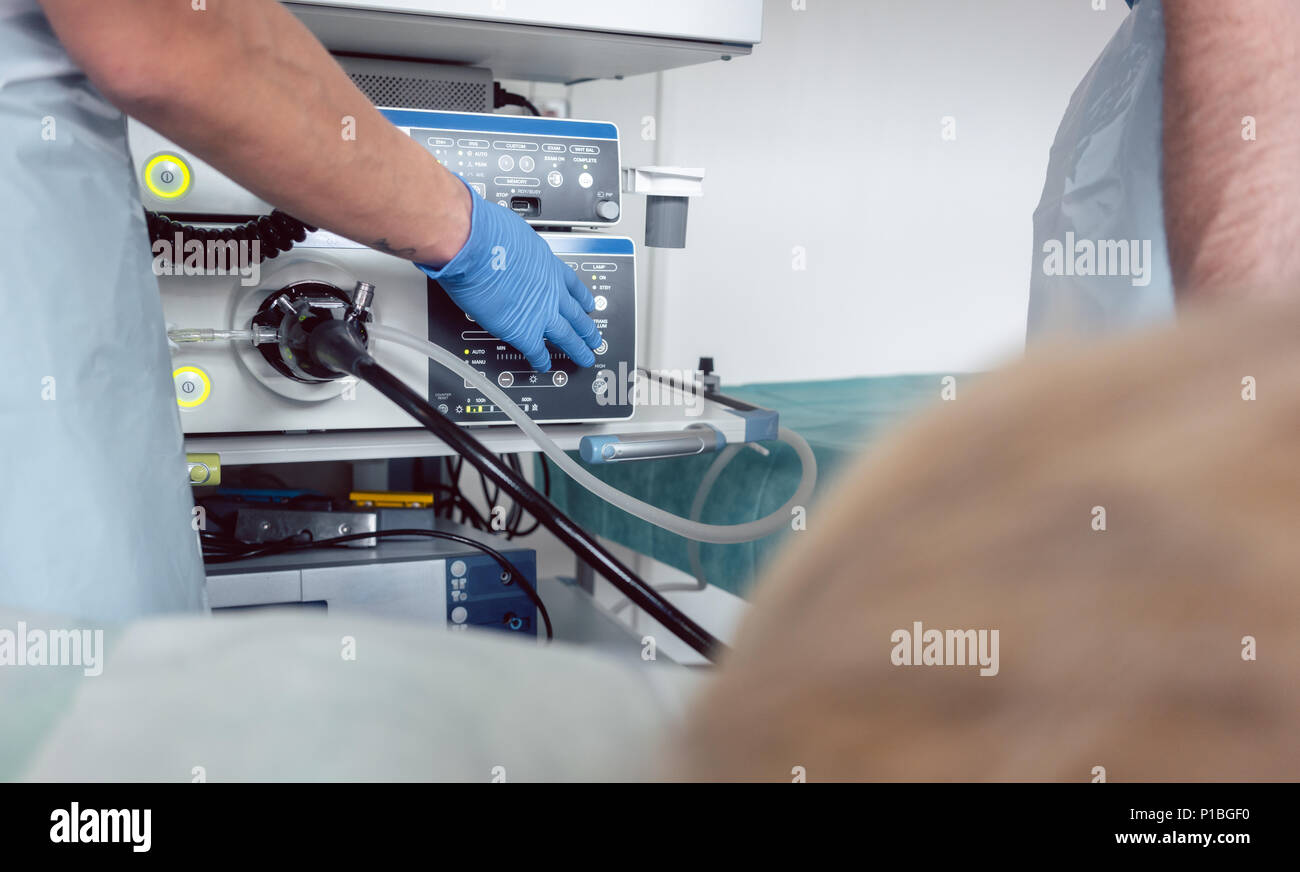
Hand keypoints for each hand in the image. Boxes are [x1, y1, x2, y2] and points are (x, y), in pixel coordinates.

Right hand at [416, 180, 601, 370]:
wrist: (476, 246)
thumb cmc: (488, 232)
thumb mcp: (514, 233)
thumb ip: (517, 247)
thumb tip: (509, 247)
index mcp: (549, 265)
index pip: (572, 286)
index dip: (582, 297)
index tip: (588, 304)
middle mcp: (550, 290)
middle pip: (577, 314)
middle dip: (587, 329)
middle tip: (595, 338)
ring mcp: (540, 311)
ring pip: (567, 335)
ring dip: (577, 348)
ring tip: (585, 357)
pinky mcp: (522, 329)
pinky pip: (536, 350)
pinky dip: (541, 360)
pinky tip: (544, 365)